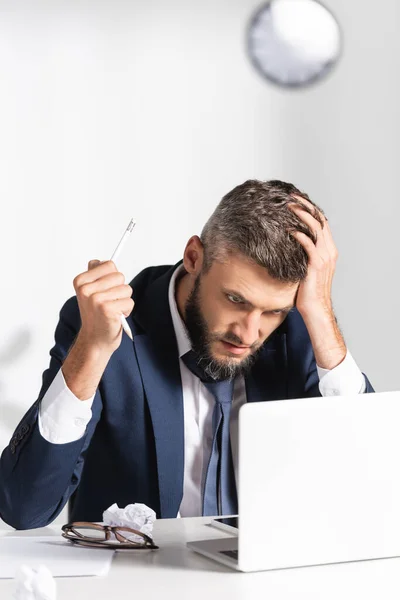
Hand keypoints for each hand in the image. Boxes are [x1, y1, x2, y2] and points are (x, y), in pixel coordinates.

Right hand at [73, 260, 133, 353]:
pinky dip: (127, 310)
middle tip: (110, 302)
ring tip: (113, 310)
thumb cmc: (96, 315)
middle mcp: (85, 289)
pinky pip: (129, 302)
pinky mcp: (107, 309)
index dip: (113, 278)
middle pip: (119, 276)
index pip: (109, 265)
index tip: (105, 290)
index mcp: (80, 281)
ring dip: (124, 300)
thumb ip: (95, 275)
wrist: (94, 340)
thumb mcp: (90, 292)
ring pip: (126, 289)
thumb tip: (99, 261)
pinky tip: (116, 317)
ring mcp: (95, 299)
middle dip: (120, 289)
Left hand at [289, 196, 337, 318]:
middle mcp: (329, 251)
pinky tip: (289, 230)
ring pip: (315, 228)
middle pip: (320, 220)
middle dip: (306, 206)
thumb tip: (287, 244)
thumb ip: (303, 255)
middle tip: (292, 197)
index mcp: (329, 250)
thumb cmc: (307, 291)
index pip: (322, 222)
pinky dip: (299, 235)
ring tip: (289, 206)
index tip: (298, 199)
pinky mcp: (315, 265)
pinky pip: (308, 245)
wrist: (315, 309)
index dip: (311, 209)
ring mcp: (324, 257)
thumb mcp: (306, 268)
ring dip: (302, 215)